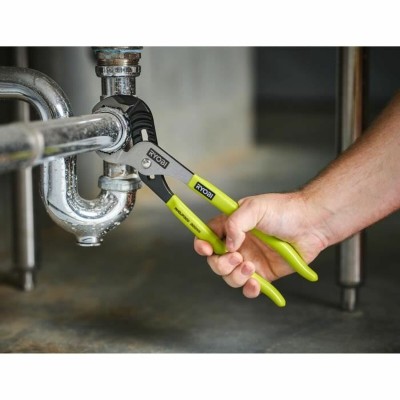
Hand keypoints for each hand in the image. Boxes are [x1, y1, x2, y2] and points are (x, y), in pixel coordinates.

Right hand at [194, 192, 327, 297]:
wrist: (311, 224)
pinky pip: (249, 288)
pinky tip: (256, 283)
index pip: (207, 236)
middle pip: (215, 261)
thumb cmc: (284, 210)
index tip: (206, 249)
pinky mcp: (264, 274)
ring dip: (236, 276)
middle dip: (221, 264)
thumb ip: (235, 223)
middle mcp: (238, 244)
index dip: (202, 244)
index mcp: (231, 226)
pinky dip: (249, 289)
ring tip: (251, 267)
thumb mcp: (255, 207)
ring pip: (229, 277)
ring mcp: (250, 260)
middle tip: (236, 258)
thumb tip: (228, 245)